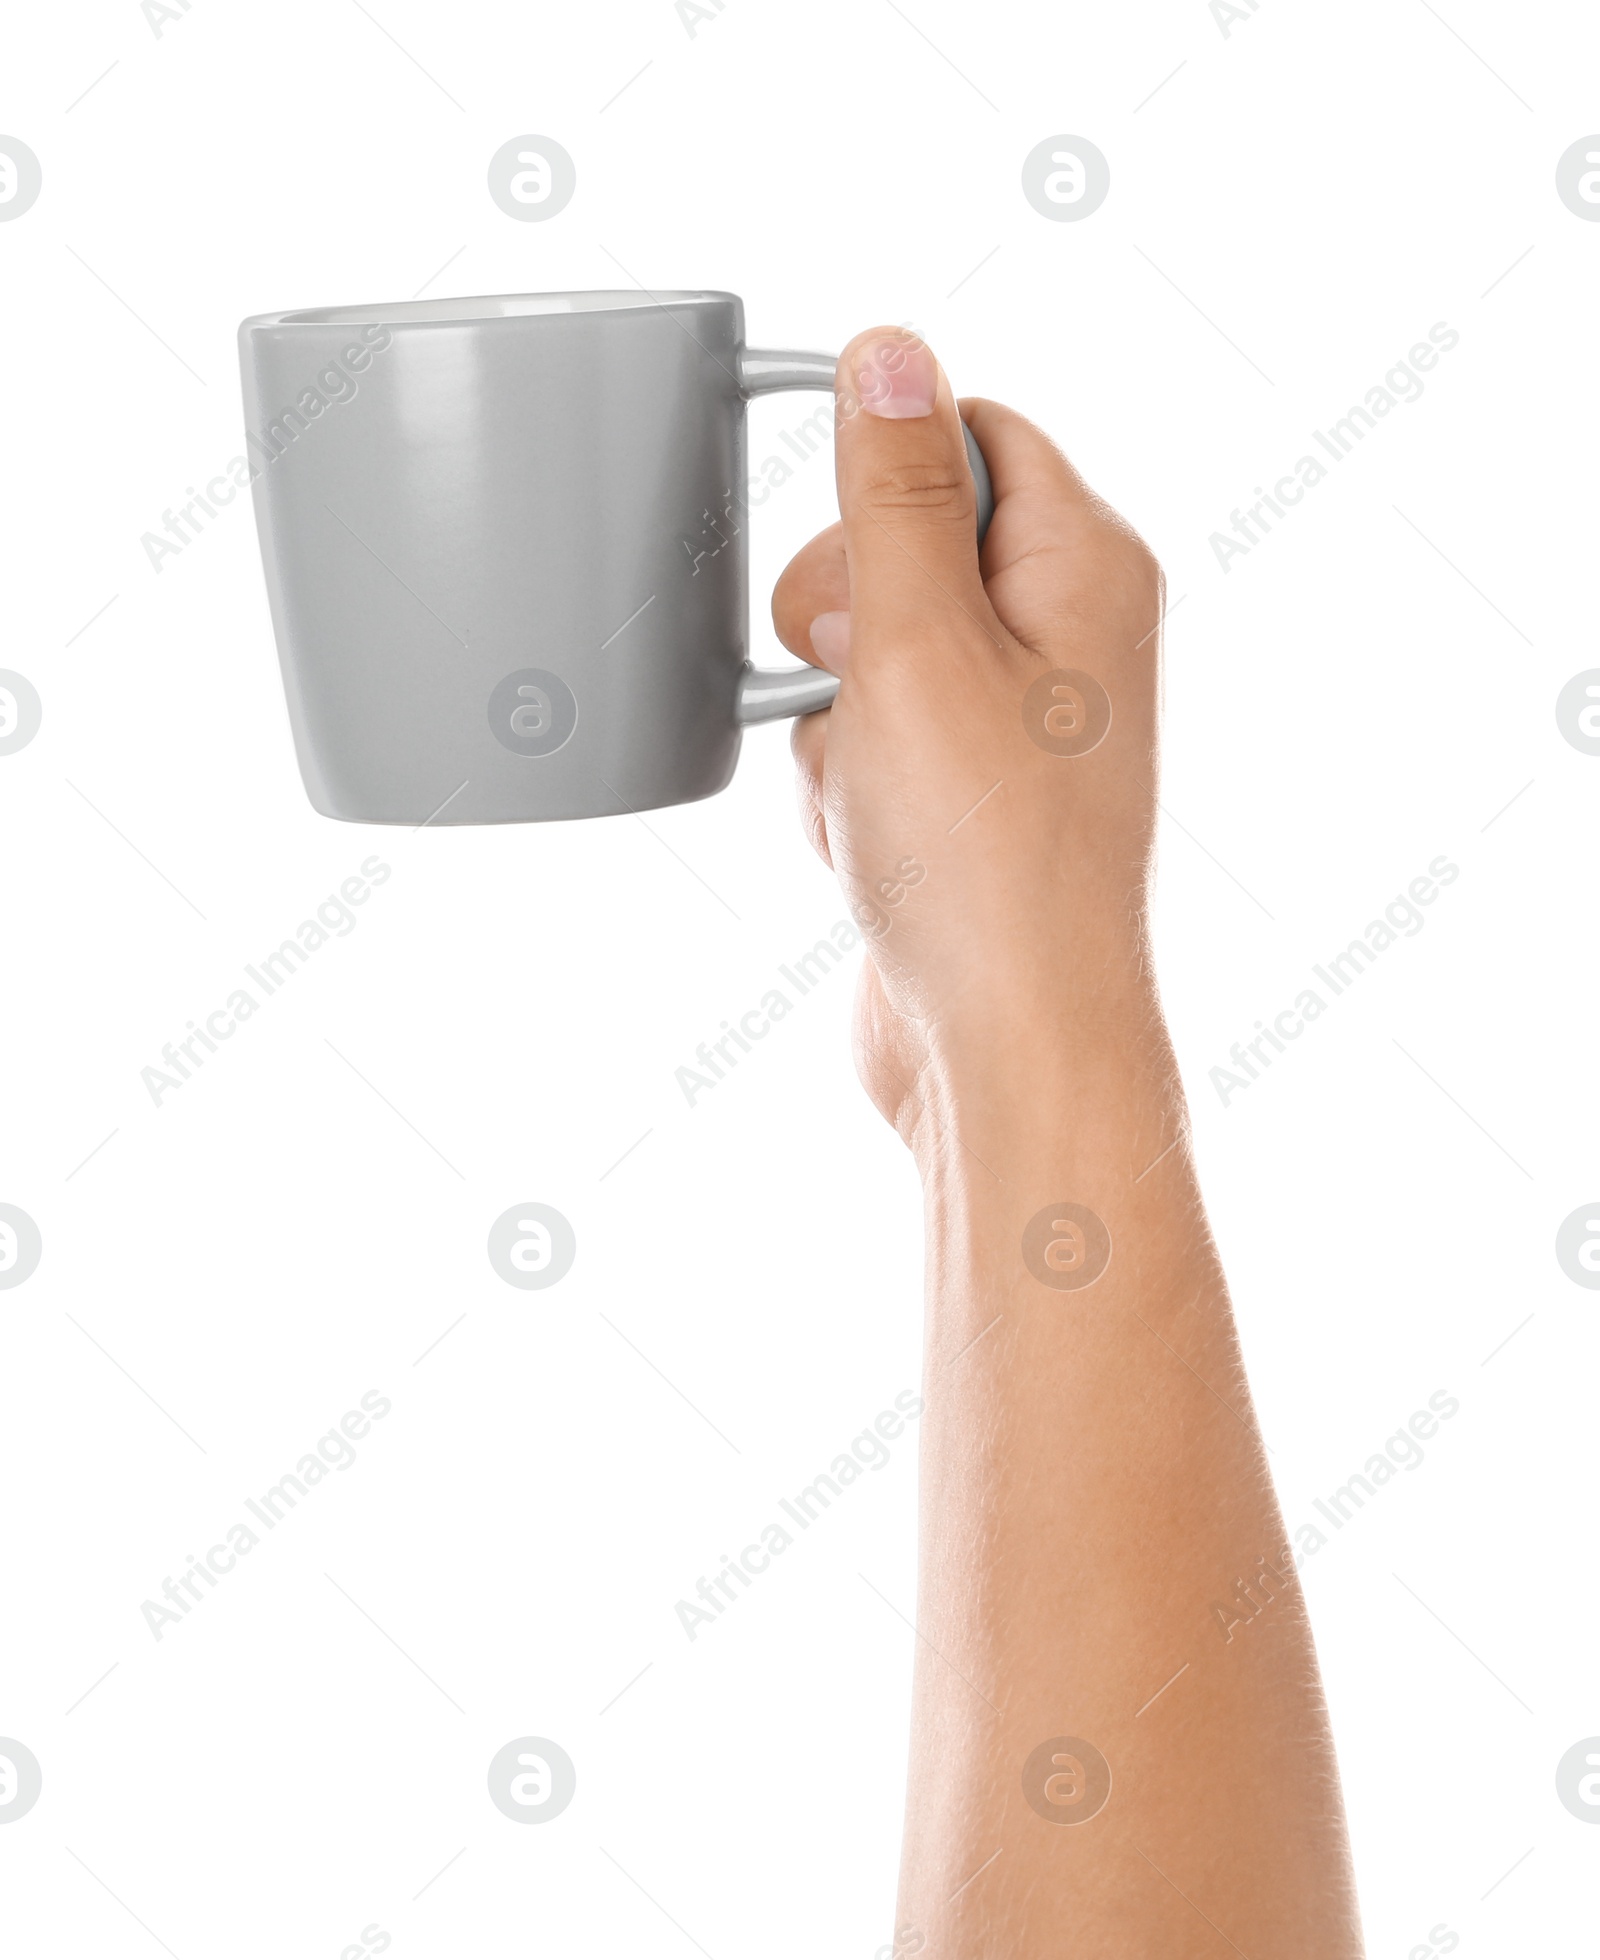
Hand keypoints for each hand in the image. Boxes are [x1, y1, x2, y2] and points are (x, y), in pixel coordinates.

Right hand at [771, 327, 1166, 1143]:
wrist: (1001, 1046)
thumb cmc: (983, 859)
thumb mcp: (917, 642)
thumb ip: (897, 490)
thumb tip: (893, 347)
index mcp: (1085, 567)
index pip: (973, 432)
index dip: (885, 473)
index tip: (846, 551)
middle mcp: (1064, 636)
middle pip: (903, 540)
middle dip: (840, 618)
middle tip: (852, 683)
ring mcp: (1014, 723)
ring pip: (863, 652)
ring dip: (829, 717)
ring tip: (870, 791)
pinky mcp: (964, 798)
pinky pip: (863, 741)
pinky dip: (838, 783)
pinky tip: (864, 841)